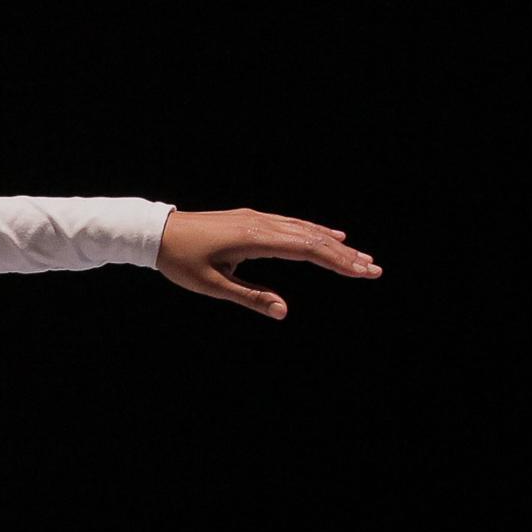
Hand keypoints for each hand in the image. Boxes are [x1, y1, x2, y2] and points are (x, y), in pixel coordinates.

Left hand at [154, 207, 380, 320]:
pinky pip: (291, 224)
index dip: (338, 262)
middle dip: (345, 255)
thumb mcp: (213, 286)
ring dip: (334, 244)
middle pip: (313, 239)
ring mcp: (257, 219)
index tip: (363, 272)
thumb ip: (251, 297)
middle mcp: (262, 224)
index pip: (308, 250)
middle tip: (374, 269)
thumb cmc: (181, 261)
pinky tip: (329, 236)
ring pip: (305, 229)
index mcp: (256, 239)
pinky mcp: (251, 219)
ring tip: (360, 257)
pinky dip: (314, 232)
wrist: (157, 232)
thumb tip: (284, 312)